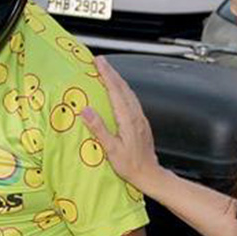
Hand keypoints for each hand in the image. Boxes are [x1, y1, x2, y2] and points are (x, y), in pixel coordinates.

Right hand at [80, 57, 164, 193]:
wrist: (150, 174)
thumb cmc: (130, 165)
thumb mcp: (111, 149)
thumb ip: (99, 128)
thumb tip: (86, 110)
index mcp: (128, 119)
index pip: (116, 91)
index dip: (107, 75)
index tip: (99, 62)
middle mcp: (136, 115)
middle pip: (123, 88)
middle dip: (112, 72)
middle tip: (101, 61)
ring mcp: (141, 118)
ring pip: (129, 92)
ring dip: (118, 79)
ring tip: (107, 71)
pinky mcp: (142, 123)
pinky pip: (132, 100)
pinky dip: (123, 90)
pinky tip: (119, 91)